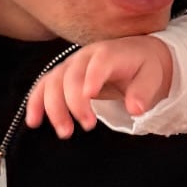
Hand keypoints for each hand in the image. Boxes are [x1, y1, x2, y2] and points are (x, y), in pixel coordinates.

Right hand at [26, 36, 174, 137]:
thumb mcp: (152, 77)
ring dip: (53, 108)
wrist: (136, 55)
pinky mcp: (61, 75)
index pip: (98, 63)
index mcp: (109, 53)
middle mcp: (85, 56)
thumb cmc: (144, 67)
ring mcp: (70, 65)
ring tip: (65, 132)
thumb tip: (135, 108)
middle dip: (74, 103)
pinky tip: (34, 121)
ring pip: (53, 82)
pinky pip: (43, 86)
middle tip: (88, 125)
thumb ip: (143, 91)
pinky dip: (36, 103)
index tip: (90, 96)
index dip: (92, 78)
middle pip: (71, 76)